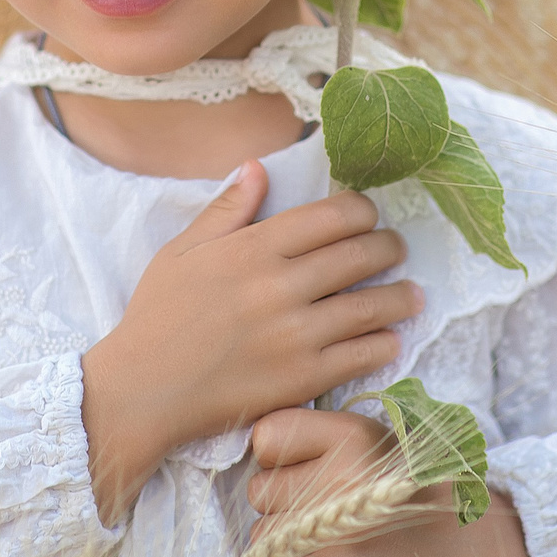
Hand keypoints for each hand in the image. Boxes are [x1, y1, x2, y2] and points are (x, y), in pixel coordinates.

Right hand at [81, 161, 420, 523]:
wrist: (144, 390)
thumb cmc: (157, 317)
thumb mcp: (182, 251)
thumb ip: (227, 209)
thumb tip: (258, 167)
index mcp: (253, 248)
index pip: (330, 216)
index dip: (361, 211)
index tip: (368, 216)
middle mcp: (280, 286)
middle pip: (359, 255)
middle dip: (389, 247)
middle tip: (397, 248)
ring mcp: (296, 334)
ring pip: (371, 306)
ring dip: (401, 296)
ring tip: (412, 294)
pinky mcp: (303, 378)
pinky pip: (361, 355)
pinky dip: (385, 343)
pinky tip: (392, 337)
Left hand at [244, 408, 539, 556]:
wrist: (464, 544)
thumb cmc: (404, 488)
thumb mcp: (369, 439)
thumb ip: (316, 436)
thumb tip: (254, 449)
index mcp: (348, 433)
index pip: (265, 438)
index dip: (275, 458)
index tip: (300, 469)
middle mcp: (340, 471)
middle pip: (258, 490)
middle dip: (280, 504)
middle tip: (321, 512)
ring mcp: (335, 521)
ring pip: (262, 534)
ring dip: (284, 542)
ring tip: (328, 540)